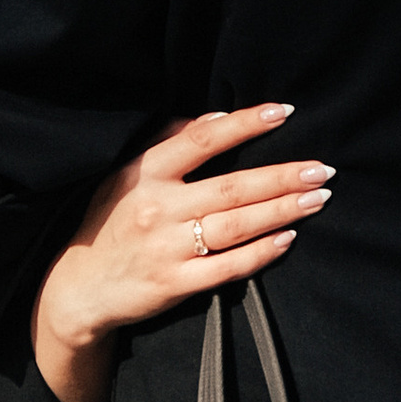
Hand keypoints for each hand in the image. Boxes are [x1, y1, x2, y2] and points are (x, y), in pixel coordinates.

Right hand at [33, 105, 332, 401]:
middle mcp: (156, 208)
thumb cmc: (108, 225)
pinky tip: (288, 239)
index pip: (201, 139)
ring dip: (283, 210)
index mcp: (144, 174)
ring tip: (317, 198)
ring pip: (237, 225)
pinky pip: (228, 267)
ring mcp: (167, 248)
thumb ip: (165, 144)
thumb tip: (210, 118)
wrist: (79, 289)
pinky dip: (261, 252)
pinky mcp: (175, 284)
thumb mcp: (123, 176)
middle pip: (232, 187)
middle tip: (322, 169)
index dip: (245, 124)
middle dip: (283, 176)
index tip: (283, 112)